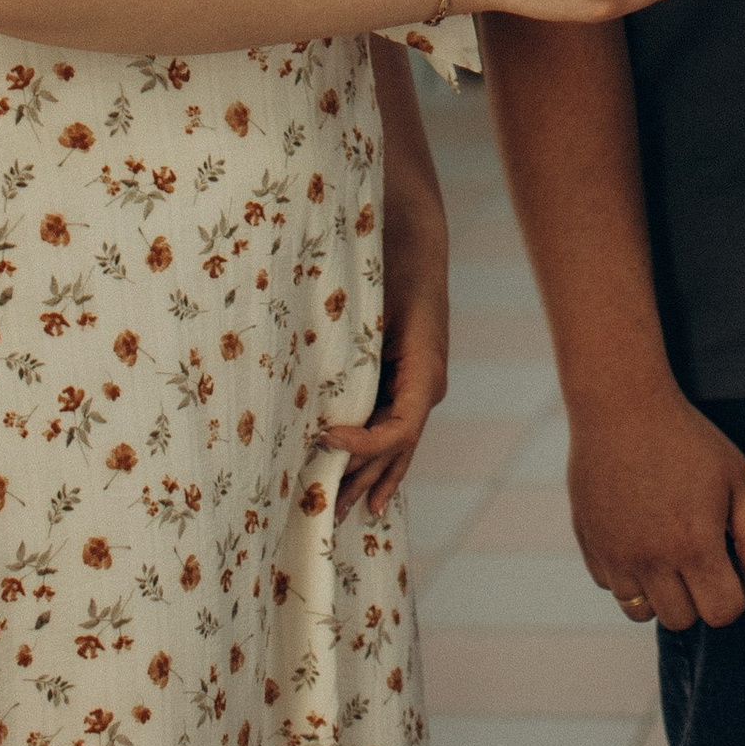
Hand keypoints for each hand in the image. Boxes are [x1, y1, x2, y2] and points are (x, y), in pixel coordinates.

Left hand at [322, 201, 448, 512]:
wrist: (411, 232)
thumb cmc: (391, 261)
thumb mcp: (371, 303)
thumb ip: (350, 345)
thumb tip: (316, 390)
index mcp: (427, 370)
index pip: (399, 429)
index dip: (363, 444)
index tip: (322, 436)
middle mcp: (428, 385)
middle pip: (396, 449)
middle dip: (359, 479)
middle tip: (321, 510)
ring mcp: (419, 385)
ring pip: (396, 445)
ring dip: (367, 477)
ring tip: (340, 513)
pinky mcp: (405, 378)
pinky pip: (393, 427)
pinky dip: (378, 458)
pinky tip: (370, 491)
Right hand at [570, 377, 744, 631]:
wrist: (621, 403)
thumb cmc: (686, 436)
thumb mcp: (735, 476)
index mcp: (695, 546)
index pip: (722, 612)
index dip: (733, 594)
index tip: (728, 562)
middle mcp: (653, 560)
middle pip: (682, 619)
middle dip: (696, 595)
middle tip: (695, 552)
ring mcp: (616, 555)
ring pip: (642, 612)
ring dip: (658, 592)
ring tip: (665, 549)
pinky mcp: (590, 545)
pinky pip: (611, 586)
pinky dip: (626, 573)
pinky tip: (636, 533)